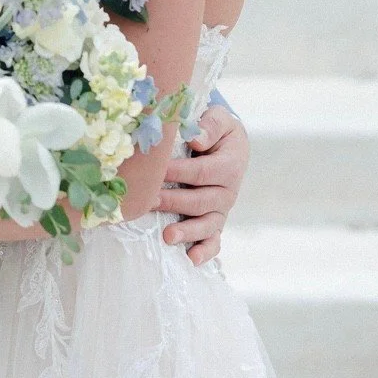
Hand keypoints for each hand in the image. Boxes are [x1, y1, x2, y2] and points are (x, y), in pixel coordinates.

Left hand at [156, 106, 247, 265]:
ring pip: (207, 224)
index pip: (202, 171)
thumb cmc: (215, 128)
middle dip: (173, 201)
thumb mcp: (219, 118)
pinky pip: (214, 241)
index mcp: (229, 165)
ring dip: (187, 231)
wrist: (227, 143)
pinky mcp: (215, 221)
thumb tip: (195, 139)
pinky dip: (205, 251)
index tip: (156, 171)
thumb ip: (211, 125)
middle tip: (148, 201)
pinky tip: (190, 259)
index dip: (179, 172)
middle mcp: (228, 191)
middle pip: (200, 200)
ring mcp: (221, 209)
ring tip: (167, 236)